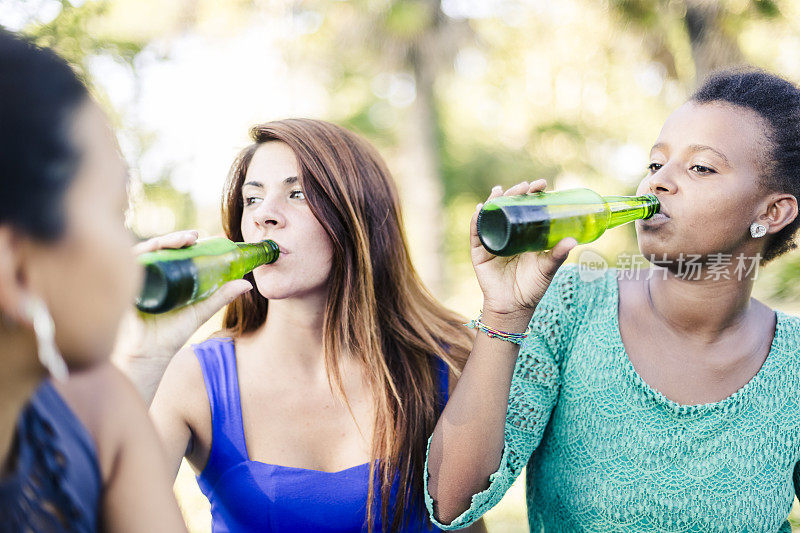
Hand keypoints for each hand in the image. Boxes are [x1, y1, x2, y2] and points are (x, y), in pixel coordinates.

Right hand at [112, 230, 252, 402]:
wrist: (149, 355)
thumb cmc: (170, 333)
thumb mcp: (200, 310)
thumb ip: (221, 296)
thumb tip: (247, 283)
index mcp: (166, 275)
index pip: (174, 251)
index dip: (186, 241)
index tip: (205, 238)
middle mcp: (150, 273)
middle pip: (160, 247)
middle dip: (176, 238)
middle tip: (194, 238)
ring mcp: (135, 278)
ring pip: (146, 251)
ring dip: (163, 242)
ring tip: (183, 241)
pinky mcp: (122, 286)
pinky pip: (129, 264)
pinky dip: (141, 254)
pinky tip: (155, 250)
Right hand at [471, 180, 576, 321]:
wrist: (514, 307)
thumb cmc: (532, 287)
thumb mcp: (547, 267)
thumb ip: (558, 254)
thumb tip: (573, 240)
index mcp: (523, 234)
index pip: (526, 208)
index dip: (532, 195)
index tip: (542, 185)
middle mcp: (506, 234)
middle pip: (507, 207)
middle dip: (515, 193)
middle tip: (526, 186)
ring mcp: (491, 242)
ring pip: (491, 216)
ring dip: (494, 201)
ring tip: (501, 191)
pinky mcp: (478, 252)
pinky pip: (476, 233)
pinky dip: (477, 220)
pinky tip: (481, 209)